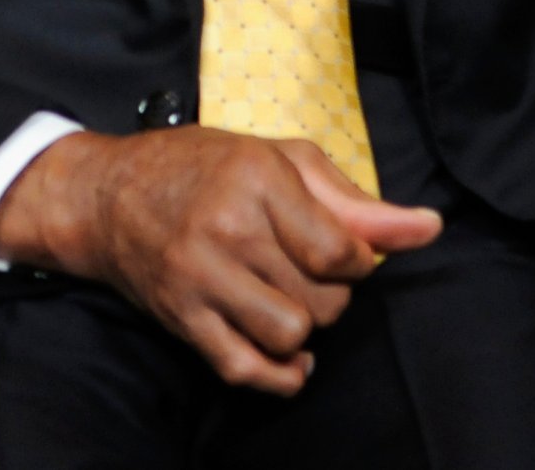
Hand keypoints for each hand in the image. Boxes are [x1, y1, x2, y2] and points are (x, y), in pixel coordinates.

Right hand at [0, 127, 442, 394]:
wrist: (108, 197)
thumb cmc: (200, 169)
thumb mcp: (279, 159)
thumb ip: (353, 201)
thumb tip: (426, 228)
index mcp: (257, 177)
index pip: (341, 250)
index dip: (356, 262)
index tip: (340, 252)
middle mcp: (227, 227)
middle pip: (323, 297)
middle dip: (331, 293)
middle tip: (307, 272)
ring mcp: (200, 276)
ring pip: (291, 334)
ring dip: (304, 329)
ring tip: (291, 303)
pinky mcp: (182, 317)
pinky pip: (246, 368)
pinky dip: (279, 374)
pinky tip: (288, 355)